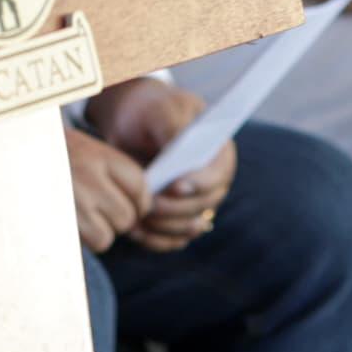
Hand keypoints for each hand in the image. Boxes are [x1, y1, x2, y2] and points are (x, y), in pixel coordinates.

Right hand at [61, 128, 145, 256]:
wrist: (13, 155)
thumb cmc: (55, 155)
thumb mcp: (86, 150)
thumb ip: (113, 173)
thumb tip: (145, 206)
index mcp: (97, 155)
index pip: (139, 185)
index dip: (140, 201)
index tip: (133, 204)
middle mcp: (86, 177)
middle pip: (126, 216)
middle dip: (119, 220)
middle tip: (103, 212)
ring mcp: (71, 202)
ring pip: (107, 236)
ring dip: (101, 233)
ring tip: (84, 219)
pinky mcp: (59, 223)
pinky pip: (87, 245)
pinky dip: (83, 242)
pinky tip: (72, 226)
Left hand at [91, 77, 229, 250]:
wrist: (131, 125)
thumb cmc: (151, 111)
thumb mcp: (162, 111)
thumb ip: (173, 128)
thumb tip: (178, 147)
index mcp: (220, 153)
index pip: (217, 175)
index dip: (198, 183)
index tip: (174, 185)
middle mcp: (213, 182)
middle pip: (203, 206)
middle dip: (175, 208)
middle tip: (148, 203)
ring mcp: (196, 203)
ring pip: (188, 227)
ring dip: (163, 226)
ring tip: (137, 217)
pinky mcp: (176, 218)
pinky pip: (172, 239)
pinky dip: (154, 238)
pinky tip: (134, 230)